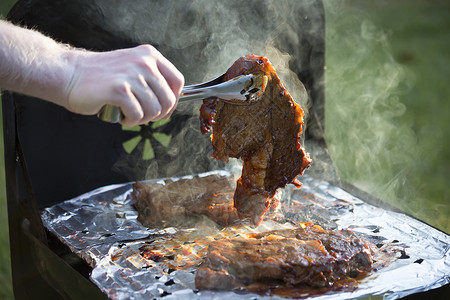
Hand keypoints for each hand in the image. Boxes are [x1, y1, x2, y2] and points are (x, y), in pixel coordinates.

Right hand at [66, 45, 183, 126]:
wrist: (68, 74)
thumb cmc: (101, 77)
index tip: (164, 109)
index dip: (174, 100)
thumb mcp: (132, 68)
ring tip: (129, 114)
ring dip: (142, 119)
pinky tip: (121, 116)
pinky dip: (130, 122)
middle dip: (157, 114)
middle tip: (141, 115)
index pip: (178, 81)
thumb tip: (171, 104)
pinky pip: (137, 115)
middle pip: (168, 100)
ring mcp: (132, 76)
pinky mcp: (119, 90)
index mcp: (149, 55)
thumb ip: (152, 79)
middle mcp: (144, 63)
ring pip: (154, 110)